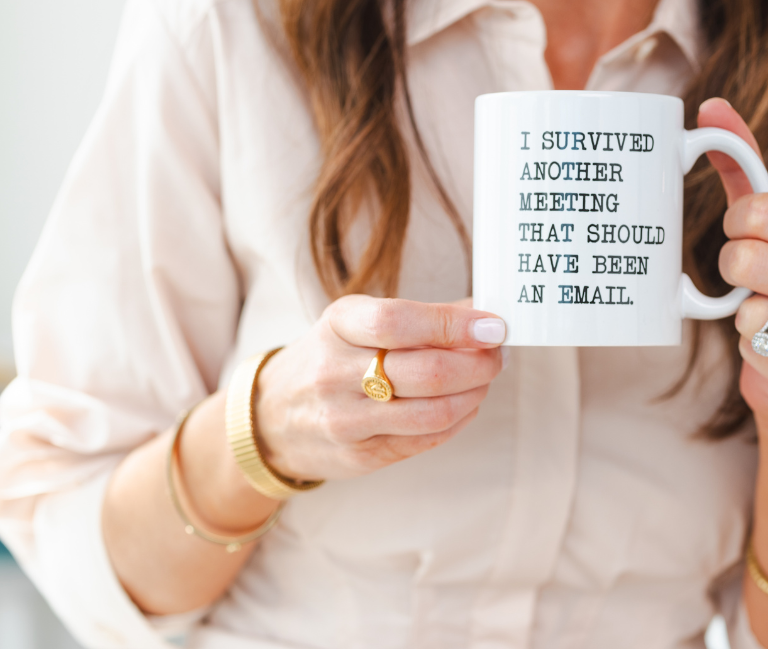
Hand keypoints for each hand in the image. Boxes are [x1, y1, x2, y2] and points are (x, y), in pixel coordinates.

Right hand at [254, 296, 505, 481]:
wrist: (270, 417)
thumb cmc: (329, 359)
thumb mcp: (357, 322)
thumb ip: (422, 316)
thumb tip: (482, 311)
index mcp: (338, 324)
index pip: (398, 321)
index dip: (453, 324)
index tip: (494, 325)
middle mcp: (335, 372)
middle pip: (427, 371)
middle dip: (478, 363)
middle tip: (497, 353)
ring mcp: (345, 419)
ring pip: (433, 411)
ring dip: (474, 394)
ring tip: (484, 380)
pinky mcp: (359, 456)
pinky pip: (426, 440)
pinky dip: (459, 420)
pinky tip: (465, 405)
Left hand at [699, 99, 767, 417]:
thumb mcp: (763, 222)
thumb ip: (741, 162)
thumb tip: (710, 107)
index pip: (761, 211)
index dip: (736, 225)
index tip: (743, 234)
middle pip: (746, 261)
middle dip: (732, 273)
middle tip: (748, 280)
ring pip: (752, 316)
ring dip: (743, 319)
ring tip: (765, 316)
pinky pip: (759, 358)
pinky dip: (753, 355)